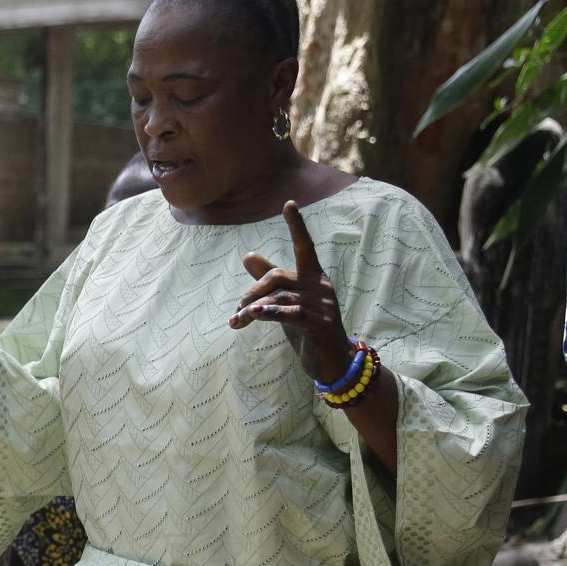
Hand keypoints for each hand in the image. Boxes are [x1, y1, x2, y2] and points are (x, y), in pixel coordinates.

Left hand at [232, 201, 353, 381]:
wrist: (331, 361)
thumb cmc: (307, 328)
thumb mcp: (286, 301)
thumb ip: (269, 279)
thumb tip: (247, 254)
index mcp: (313, 277)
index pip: (304, 246)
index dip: (297, 226)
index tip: (289, 203)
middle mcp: (320, 286)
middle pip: (276, 277)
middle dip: (250, 293)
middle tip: (235, 312)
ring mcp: (321, 305)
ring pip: (277, 298)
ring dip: (251, 310)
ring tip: (236, 322)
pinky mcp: (319, 324)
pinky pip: (289, 314)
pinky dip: (269, 313)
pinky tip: (254, 314)